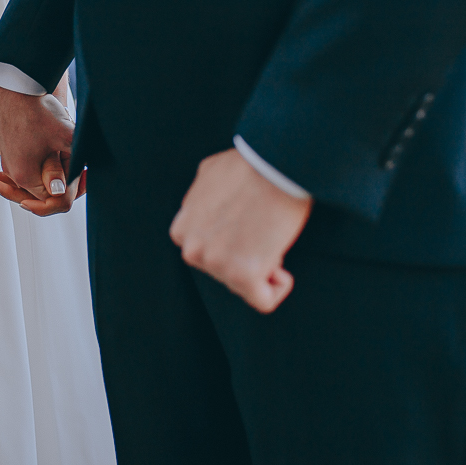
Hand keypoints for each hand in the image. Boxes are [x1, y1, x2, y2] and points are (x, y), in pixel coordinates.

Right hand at [0, 83, 76, 214]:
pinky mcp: (10, 148)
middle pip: (45, 188)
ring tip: (73, 163)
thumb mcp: (63, 138)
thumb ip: (71, 166)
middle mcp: (13, 172)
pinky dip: (41, 160)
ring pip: (37, 174)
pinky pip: (28, 162)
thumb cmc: (37, 111)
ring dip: (54, 169)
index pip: (53, 198)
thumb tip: (69, 189)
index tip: (85, 175)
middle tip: (84, 171)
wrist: (15, 88)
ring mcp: (10, 161)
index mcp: (25, 177)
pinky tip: (55, 153)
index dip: (72, 188)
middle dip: (64, 180)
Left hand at [170, 149, 310, 313]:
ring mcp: (215, 263)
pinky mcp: (242, 275)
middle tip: (263, 228)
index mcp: (181, 229)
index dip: (233, 242)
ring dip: (263, 266)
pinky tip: (284, 271)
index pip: (209, 252)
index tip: (250, 223)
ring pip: (244, 285)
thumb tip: (204, 203)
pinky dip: (277, 289)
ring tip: (271, 236)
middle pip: (225, 270)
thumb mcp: (208, 175)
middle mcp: (192, 248)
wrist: (275, 164)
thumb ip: (200, 198)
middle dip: (246, 255)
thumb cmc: (251, 165)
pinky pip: (263, 300)